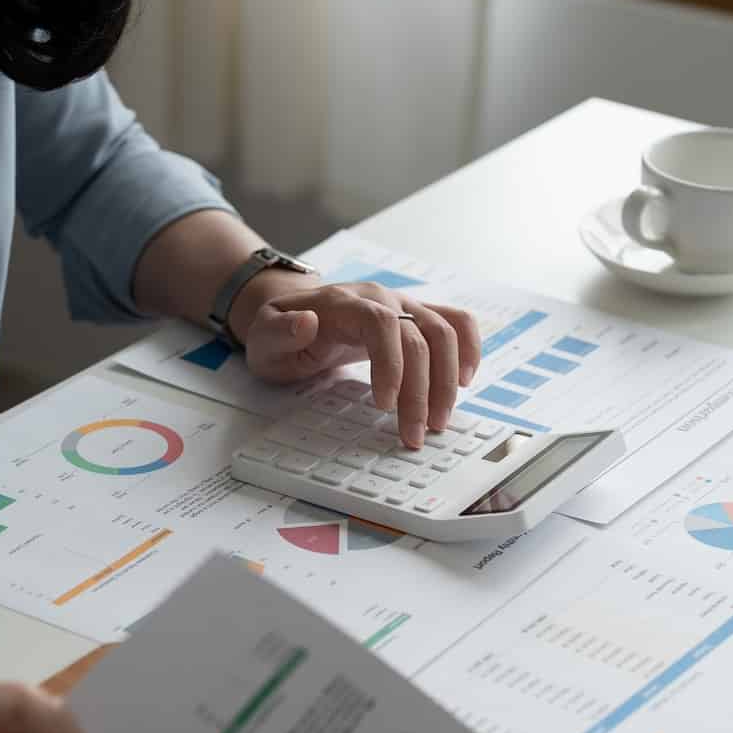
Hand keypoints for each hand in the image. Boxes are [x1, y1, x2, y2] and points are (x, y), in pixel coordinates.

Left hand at [237, 281, 481, 447]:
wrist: (294, 312)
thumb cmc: (280, 332)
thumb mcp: (264, 336)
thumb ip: (279, 331)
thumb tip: (306, 323)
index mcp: (344, 302)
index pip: (381, 323)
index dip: (391, 363)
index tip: (385, 404)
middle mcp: (381, 298)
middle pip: (418, 335)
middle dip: (421, 390)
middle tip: (414, 434)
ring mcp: (403, 305)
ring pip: (444, 333)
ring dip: (447, 380)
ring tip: (438, 421)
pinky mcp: (417, 317)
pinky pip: (456, 323)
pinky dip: (469, 349)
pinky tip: (464, 381)